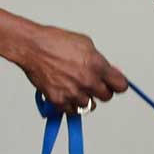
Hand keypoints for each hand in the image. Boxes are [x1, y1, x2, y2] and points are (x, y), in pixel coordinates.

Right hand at [10, 23, 127, 111]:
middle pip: (106, 96)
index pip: (120, 86)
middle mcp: (87, 81)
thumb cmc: (55, 42)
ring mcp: (73, 92)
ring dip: (85, 98)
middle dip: (101, 90)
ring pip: (89, 105)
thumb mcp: (85, 44)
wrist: (33, 47)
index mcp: (97, 65)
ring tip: (76, 87)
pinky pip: (72, 111)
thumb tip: (108, 70)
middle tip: (93, 84)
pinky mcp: (59, 100)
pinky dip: (70, 105)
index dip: (118, 84)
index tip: (115, 84)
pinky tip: (67, 93)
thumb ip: (99, 60)